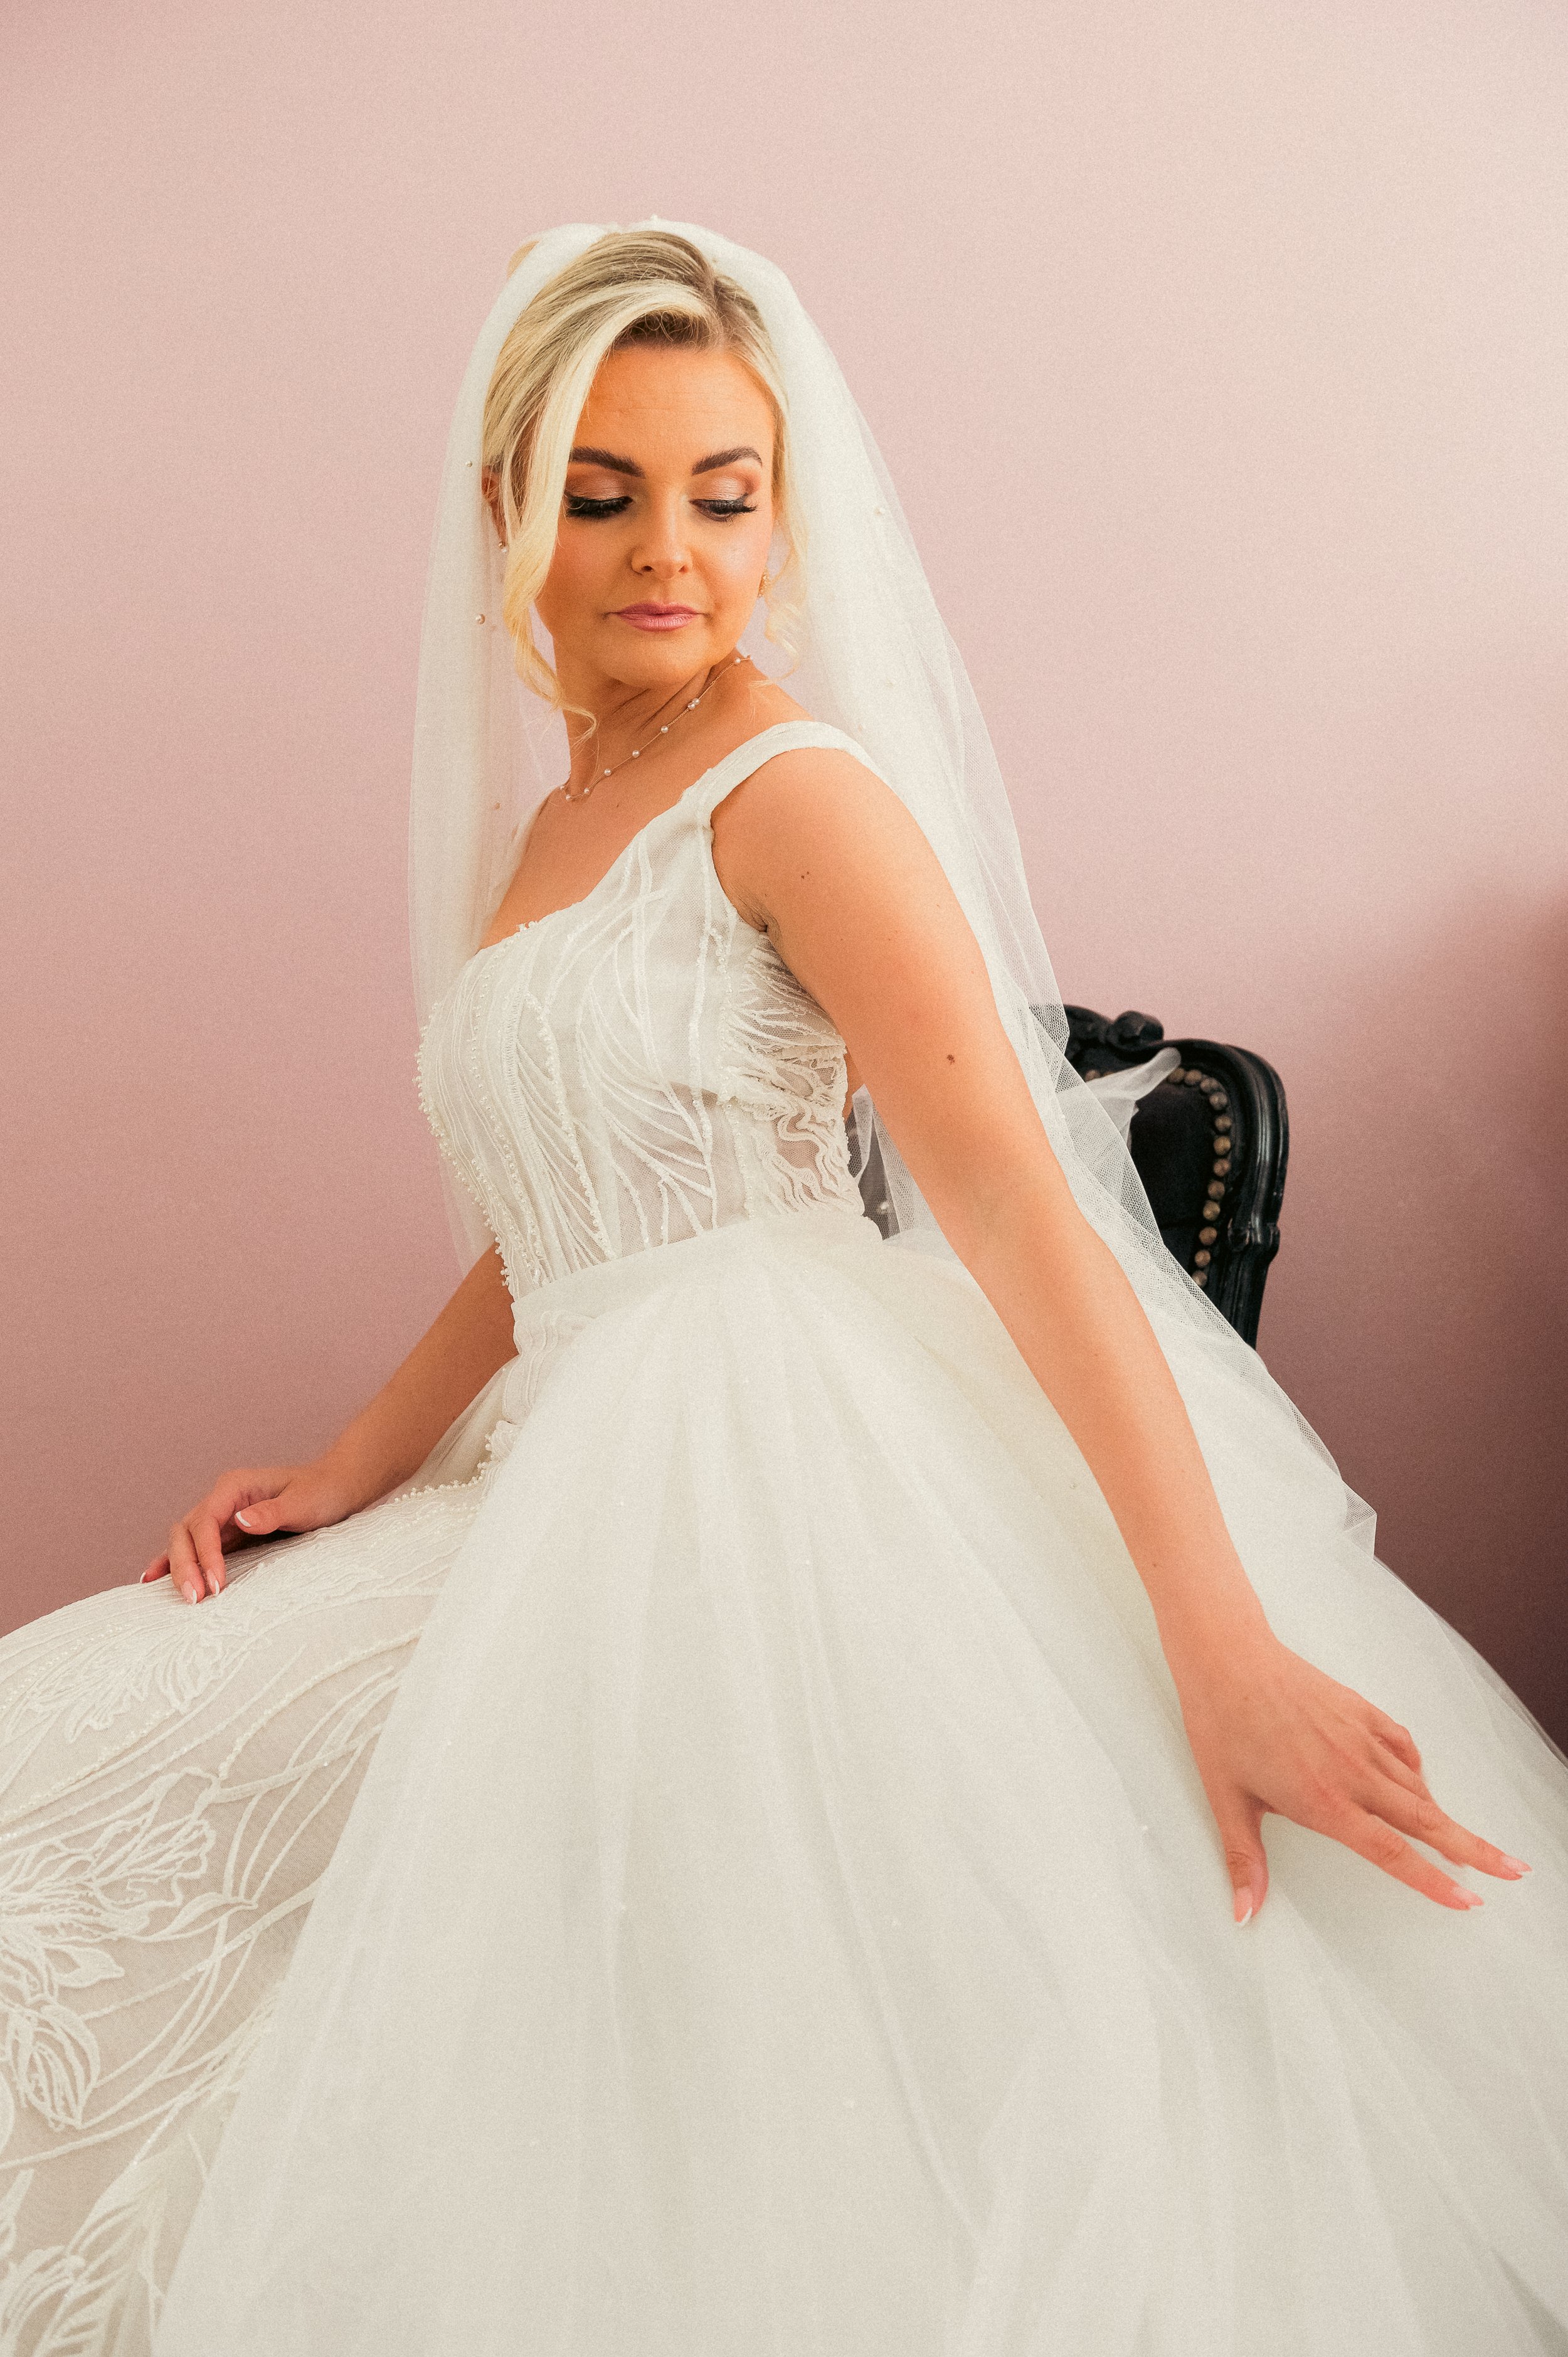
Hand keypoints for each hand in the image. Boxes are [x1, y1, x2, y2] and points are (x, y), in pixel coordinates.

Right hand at [140, 1462, 362, 1604]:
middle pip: (186, 1532)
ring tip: (184, 1599)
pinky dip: (173, 1563)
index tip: (216, 1583)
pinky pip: (194, 1548)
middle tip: (195, 1599)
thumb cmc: (320, 1492)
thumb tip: (240, 1521)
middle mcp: (221, 1500)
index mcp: (234, 1487)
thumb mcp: (302, 1502)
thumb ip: (272, 1512)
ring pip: (185, 1541)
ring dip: (180, 1569)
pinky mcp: (226, 1534)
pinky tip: (154, 1579)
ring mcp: (221, 1517)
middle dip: (186, 1565)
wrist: (334, 1489)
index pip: (205, 1521)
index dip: (206, 1553)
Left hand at [1164, 1622, 1530, 1920]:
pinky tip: (1418, 1782)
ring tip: (1466, 1843)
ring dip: (1445, 1816)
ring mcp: (1361, 1738)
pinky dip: (1417, 1769)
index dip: (1433, 1881)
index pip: (1392, 1853)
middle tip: (1514, 1871)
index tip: (1470, 1901)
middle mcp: (1353, 1772)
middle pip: (1427, 1820)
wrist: (1227, 1658)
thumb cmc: (1221, 1728)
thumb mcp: (1227, 1800)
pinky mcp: (1360, 1710)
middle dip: (1474, 1849)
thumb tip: (1245, 1915)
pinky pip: (1403, 1746)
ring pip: (1417, 1785)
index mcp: (1324, 1802)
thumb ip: (1244, 1861)